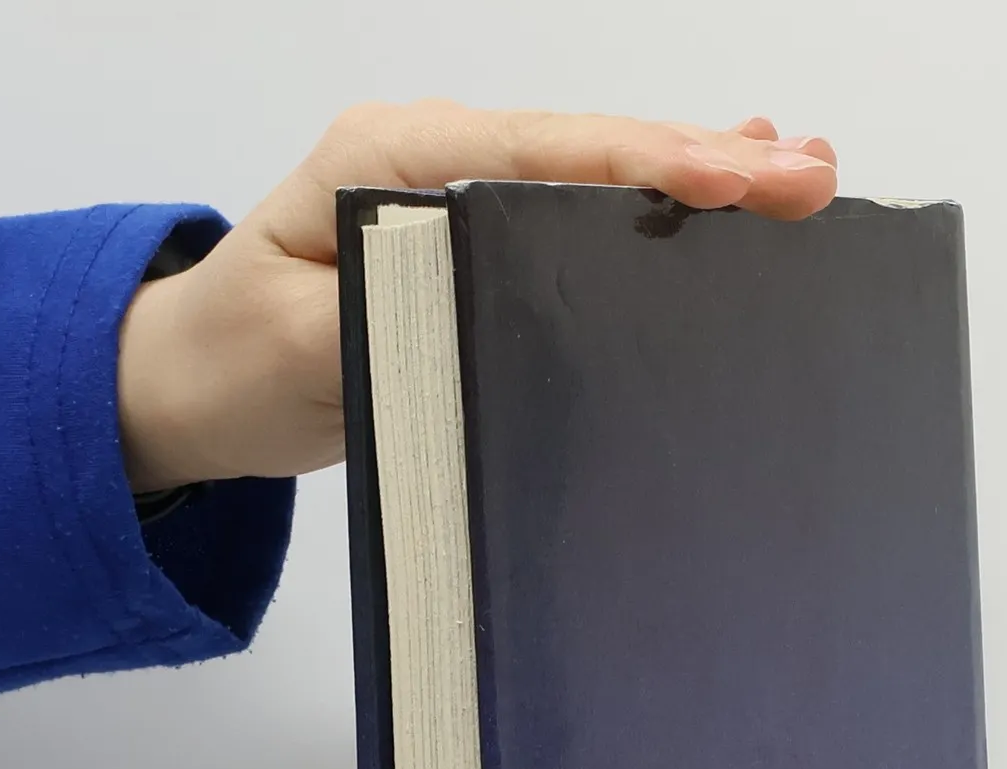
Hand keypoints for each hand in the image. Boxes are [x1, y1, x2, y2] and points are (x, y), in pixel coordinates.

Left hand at [117, 101, 838, 491]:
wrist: (192, 381)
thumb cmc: (236, 358)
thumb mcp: (302, 346)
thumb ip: (393, 309)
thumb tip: (492, 293)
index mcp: (390, 161)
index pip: (542, 152)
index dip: (646, 164)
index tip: (733, 176)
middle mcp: (435, 160)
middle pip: (591, 149)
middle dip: (706, 158)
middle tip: (813, 174)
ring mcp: (460, 198)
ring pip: (599, 175)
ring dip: (701, 171)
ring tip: (801, 170)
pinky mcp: (476, 246)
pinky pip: (579, 216)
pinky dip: (657, 206)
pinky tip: (725, 189)